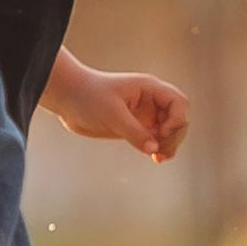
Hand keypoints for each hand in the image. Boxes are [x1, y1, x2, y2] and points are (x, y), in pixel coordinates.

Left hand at [51, 65, 191, 160]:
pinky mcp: (135, 127)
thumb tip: (154, 150)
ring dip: (169, 144)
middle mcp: (150, 100)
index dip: (177, 120)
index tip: (161, 133)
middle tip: (160, 151)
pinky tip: (155, 157)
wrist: (68, 98)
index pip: (178, 102)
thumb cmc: (89, 96)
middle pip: (178, 118)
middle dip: (174, 136)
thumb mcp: (112, 114)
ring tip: (158, 158)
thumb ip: (134, 132)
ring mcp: (144, 114)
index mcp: (149, 88)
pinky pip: (155, 139)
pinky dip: (158, 148)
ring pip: (169, 131)